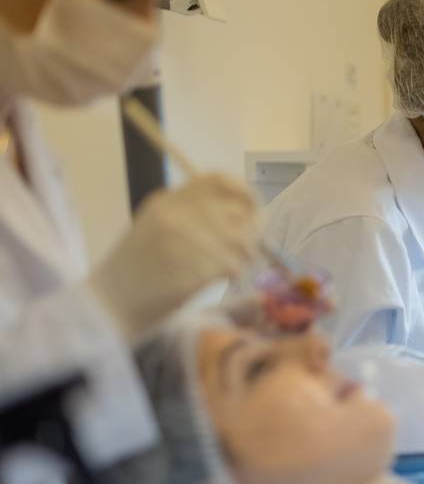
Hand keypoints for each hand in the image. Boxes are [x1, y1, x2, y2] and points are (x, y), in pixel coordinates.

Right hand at [89, 174, 257, 340]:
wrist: (111, 302)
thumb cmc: (139, 267)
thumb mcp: (158, 225)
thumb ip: (195, 213)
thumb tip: (248, 212)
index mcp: (167, 201)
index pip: (218, 181)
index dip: (244, 192)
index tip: (253, 209)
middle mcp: (175, 215)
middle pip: (238, 211)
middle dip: (252, 230)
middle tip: (248, 248)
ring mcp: (183, 242)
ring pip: (240, 239)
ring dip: (245, 255)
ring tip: (233, 266)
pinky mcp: (191, 269)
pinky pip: (231, 264)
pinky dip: (234, 273)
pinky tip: (223, 279)